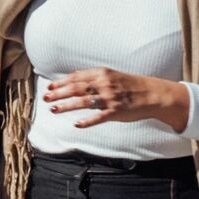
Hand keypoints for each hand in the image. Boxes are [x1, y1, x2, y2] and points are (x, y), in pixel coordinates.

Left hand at [43, 67, 188, 130]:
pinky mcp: (116, 111)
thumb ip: (94, 77)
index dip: (61, 82)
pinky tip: (76, 124)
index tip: (49, 86)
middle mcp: (104, 84)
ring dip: (66, 106)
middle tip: (45, 98)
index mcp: (102, 73)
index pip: (76, 77)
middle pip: (76, 88)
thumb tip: (74, 76)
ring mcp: (110, 98)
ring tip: (54, 110)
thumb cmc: (130, 85)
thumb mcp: (112, 75)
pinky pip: (98, 117)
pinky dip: (87, 121)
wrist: (153, 94)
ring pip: (83, 102)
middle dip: (58, 93)